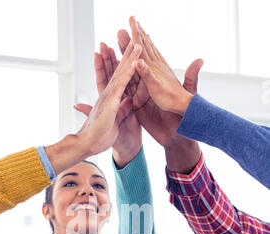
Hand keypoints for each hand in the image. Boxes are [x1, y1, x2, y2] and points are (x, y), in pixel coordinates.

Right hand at [44, 41, 140, 173]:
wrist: (90, 146)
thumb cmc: (101, 137)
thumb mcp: (116, 120)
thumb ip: (121, 109)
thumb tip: (127, 101)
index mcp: (109, 99)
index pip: (114, 76)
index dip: (117, 62)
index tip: (120, 49)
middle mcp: (107, 94)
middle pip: (116, 69)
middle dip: (120, 52)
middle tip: (124, 35)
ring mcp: (108, 96)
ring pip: (120, 72)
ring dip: (127, 57)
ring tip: (134, 41)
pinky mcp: (111, 102)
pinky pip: (122, 84)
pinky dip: (128, 71)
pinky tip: (135, 61)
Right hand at [118, 28, 202, 147]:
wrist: (177, 136)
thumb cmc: (184, 115)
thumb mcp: (189, 94)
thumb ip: (192, 77)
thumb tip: (199, 60)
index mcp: (162, 75)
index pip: (149, 53)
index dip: (142, 39)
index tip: (134, 24)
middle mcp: (151, 82)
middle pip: (136, 60)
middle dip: (127, 46)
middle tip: (119, 31)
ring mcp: (142, 94)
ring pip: (128, 74)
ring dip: (119, 61)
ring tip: (108, 47)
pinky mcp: (135, 105)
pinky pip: (124, 91)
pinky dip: (117, 82)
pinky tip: (110, 73)